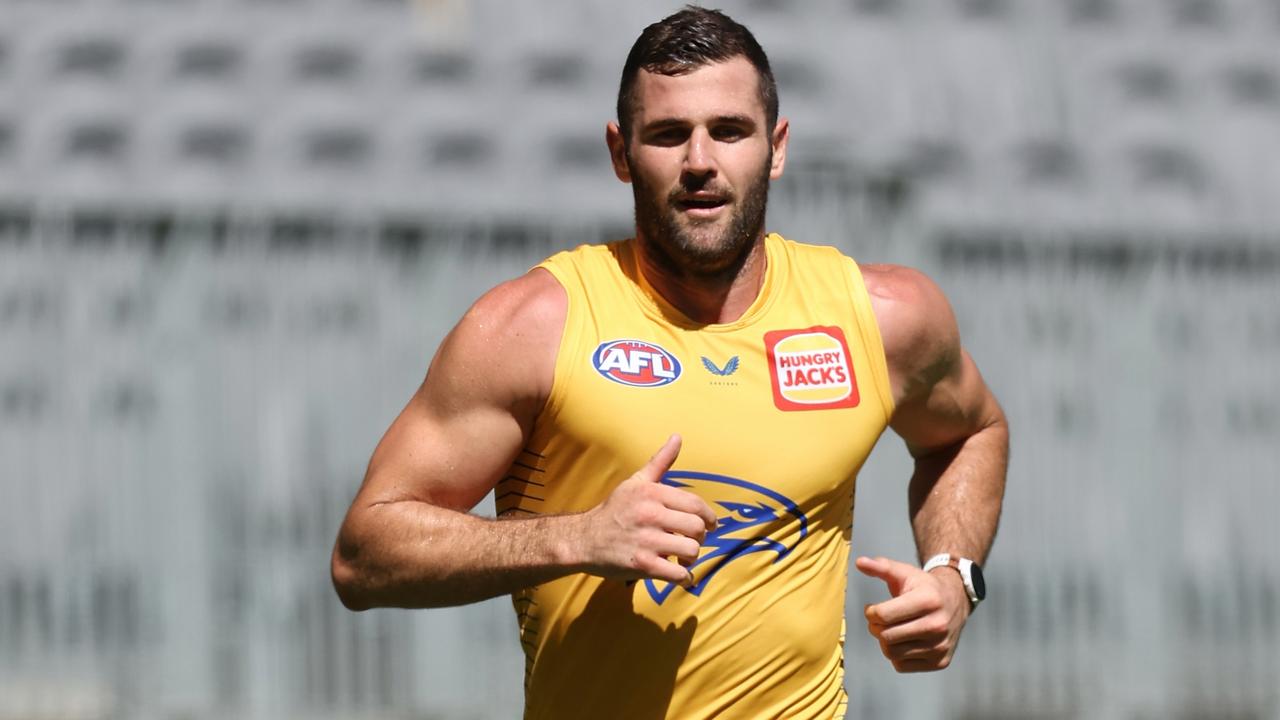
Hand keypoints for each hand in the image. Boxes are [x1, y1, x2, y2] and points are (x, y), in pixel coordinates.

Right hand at [578, 435, 717, 585]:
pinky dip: (684, 577)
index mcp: (652, 493)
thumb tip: (677, 437)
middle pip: (697, 528)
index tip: (709, 525)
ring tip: (682, 558)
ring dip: (691, 558)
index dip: (708, 517)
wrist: (584, 539)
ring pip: (691, 551)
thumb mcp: (636, 482)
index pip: (695, 505)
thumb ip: (660, 461)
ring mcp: (646, 541)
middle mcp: (650, 515)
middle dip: (700, 537)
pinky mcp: (642, 566)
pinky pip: (678, 574)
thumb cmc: (615, 510)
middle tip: (691, 541)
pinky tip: (678, 573)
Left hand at [855, 555, 970, 672]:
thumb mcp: (904, 573)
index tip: (872, 608)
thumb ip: (881, 567)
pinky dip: (896, 655)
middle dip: (875, 627)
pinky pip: (901, 666)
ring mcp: (940, 646)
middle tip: (879, 620)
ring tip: (890, 629)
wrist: (956, 601)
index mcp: (928, 600)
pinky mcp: (940, 662)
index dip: (870, 612)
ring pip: (892, 653)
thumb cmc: (924, 587)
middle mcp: (938, 625)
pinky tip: (903, 641)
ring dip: (884, 641)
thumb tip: (859, 562)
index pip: (883, 615)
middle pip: (886, 636)